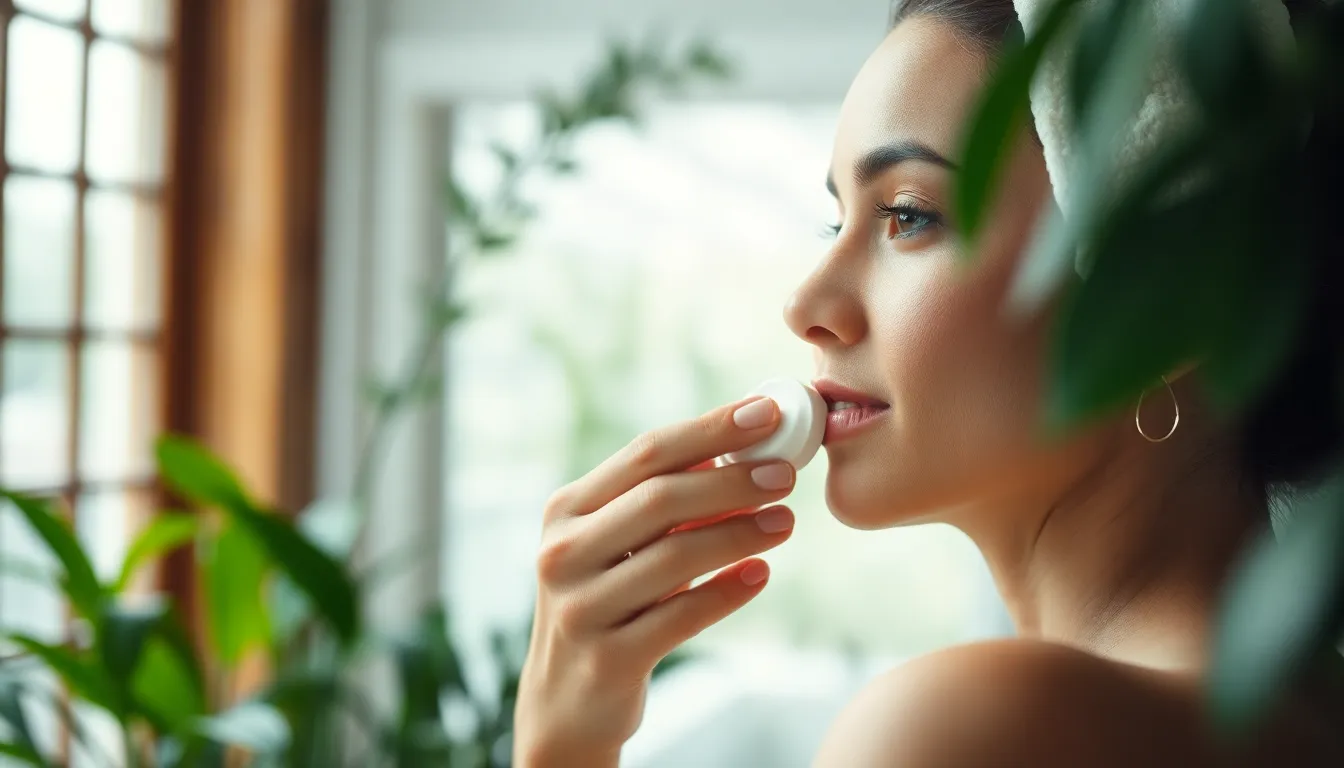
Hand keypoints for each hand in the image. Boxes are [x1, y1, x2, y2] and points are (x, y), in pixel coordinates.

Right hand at [513, 396, 797, 766]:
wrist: (566, 701)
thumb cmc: (608, 603)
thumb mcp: (615, 546)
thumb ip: (662, 503)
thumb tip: (745, 452)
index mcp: (566, 510)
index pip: (645, 454)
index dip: (710, 429)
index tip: (766, 412)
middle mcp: (563, 552)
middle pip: (659, 499)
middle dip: (731, 481)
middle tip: (786, 475)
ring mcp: (581, 607)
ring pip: (674, 557)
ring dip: (739, 533)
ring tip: (785, 521)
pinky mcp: (608, 657)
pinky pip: (681, 616)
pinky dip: (727, 591)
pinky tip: (760, 574)